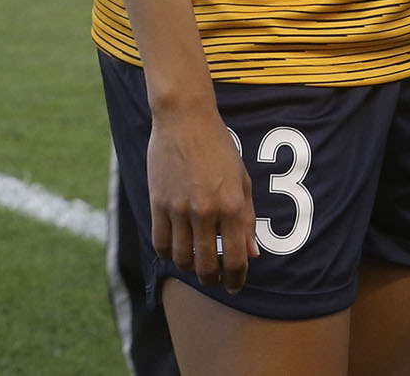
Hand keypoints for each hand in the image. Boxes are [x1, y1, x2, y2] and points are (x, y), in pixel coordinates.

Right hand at [147, 103, 255, 291]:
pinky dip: (168, 254)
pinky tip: (177, 251)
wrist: (185, 123)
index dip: (236, 279)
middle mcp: (205, 212)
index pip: (234, 257)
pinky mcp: (157, 205)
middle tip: (216, 280)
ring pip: (180, 258)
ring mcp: (178, 210)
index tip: (235, 286)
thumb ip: (247, 219)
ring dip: (190, 268)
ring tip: (198, 265)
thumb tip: (252, 252)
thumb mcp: (243, 181)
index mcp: (232, 205)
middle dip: (212, 279)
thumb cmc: (220, 149)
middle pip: (205, 265)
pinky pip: (160, 243)